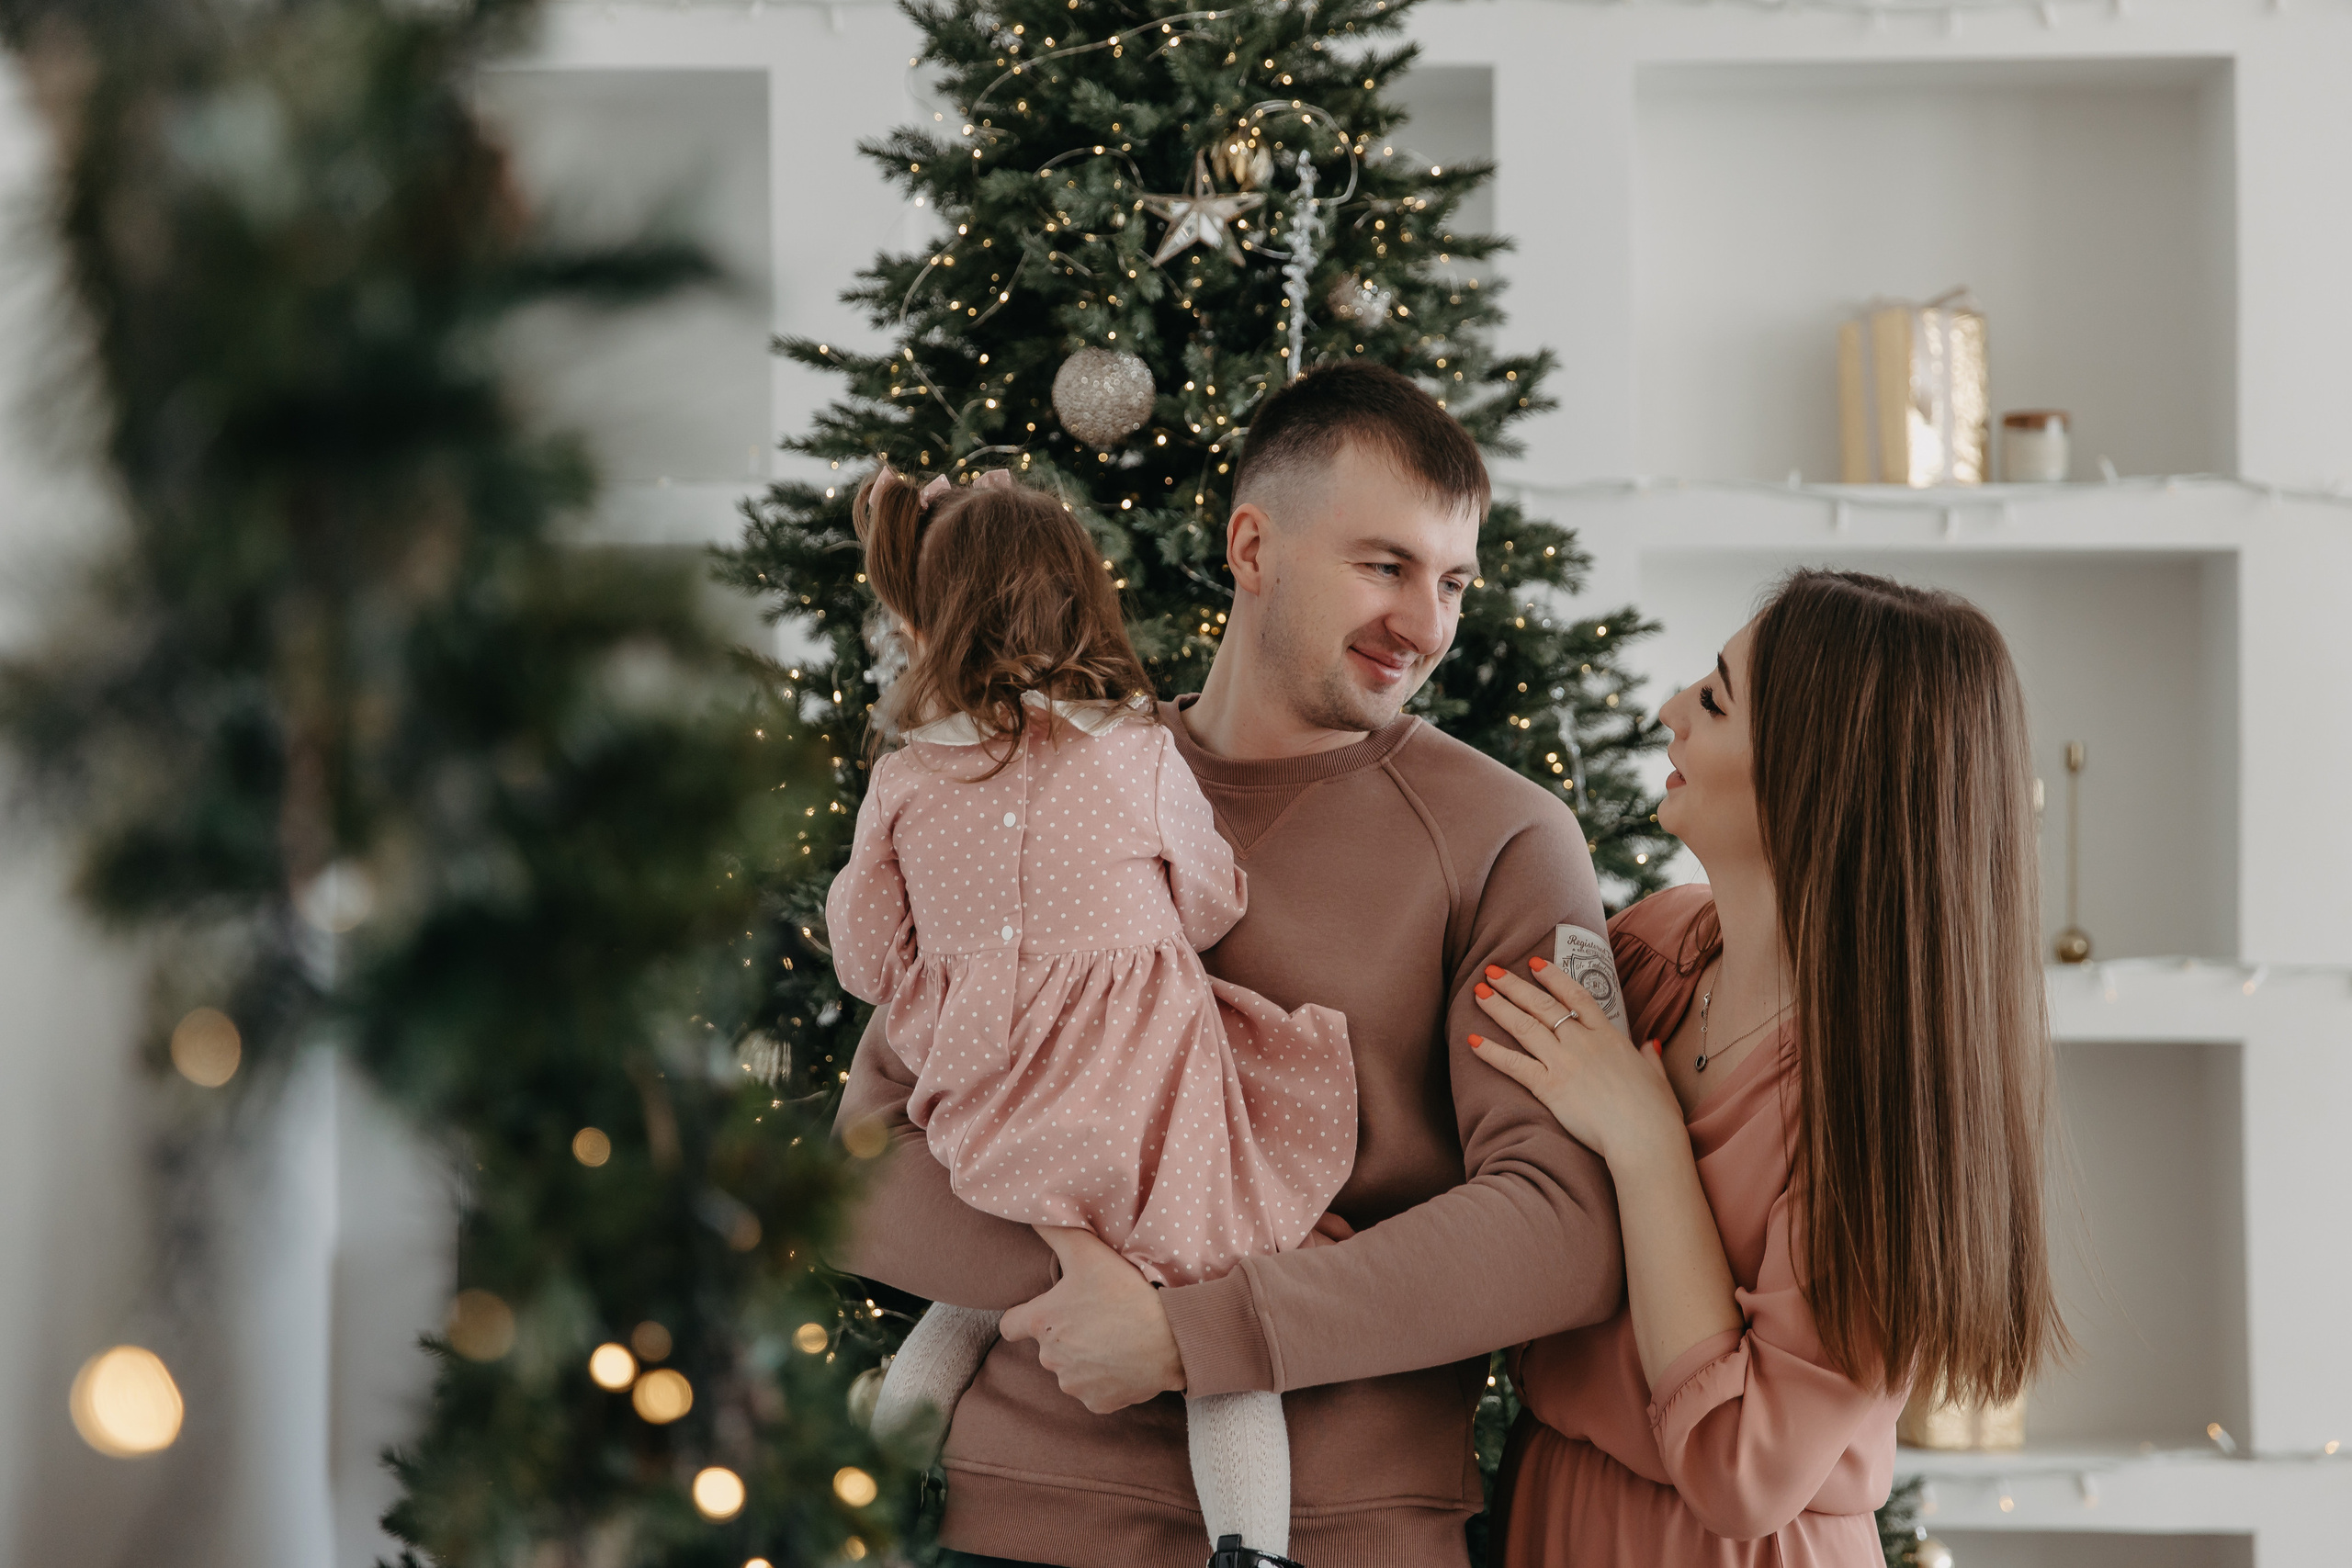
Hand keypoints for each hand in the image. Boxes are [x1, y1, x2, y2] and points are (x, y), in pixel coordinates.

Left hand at [999, 1226, 1184, 1412]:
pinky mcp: (1098, 1403)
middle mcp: (1050, 1358)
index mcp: (1042, 1323)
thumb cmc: (1126, 1294)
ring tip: (1113, 1337)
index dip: (1023, 1316)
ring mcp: (1074, 1384)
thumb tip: (1033, 1209)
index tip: (1046, 1310)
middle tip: (1095, 1316)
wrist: (1170, 1338)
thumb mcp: (1088, 1253)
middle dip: (1064, 1334)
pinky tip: (1124, 1361)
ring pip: (1071, 1370)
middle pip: (1047, 1346)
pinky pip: (1094, 1391)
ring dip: (1085, 1358)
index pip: (1010, 1326)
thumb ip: (1055, 1230)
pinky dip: (1105, 1379)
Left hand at [1469, 959, 1682, 1168]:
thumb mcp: (1657, 1077)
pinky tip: (1471, 1040)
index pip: (1577, 996)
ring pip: (1524, 1026)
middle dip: (1515, 986)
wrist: (1644, 1137)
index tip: (1535, 964)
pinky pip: (1514, 1064)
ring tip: (1479, 992)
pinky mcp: (1549, 1087)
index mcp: (1609, 1036)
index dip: (1554, 977)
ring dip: (1499, 1007)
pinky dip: (1491, 1051)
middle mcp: (1583, 1043)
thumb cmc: (1655, 1113)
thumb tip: (1650, 1044)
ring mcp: (1564, 1062)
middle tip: (1493, 970)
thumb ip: (1650, 1057)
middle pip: (1543, 1005)